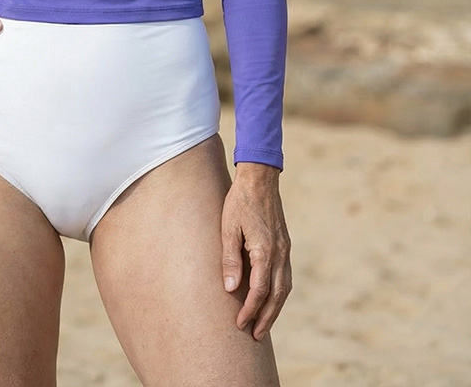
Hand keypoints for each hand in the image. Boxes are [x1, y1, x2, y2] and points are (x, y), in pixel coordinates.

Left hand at [221, 162, 291, 340]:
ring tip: (264, 325)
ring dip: (275, 309)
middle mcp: (279, 253)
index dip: (250, 310)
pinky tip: (271, 300)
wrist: (260, 178)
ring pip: (284, 288)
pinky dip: (279, 293)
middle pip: (276, 295)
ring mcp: (285, 249)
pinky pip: (285, 276)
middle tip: (255, 336)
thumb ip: (230, 258)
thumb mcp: (228, 227)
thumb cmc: (239, 201)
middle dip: (266, 318)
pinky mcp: (284, 245)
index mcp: (265, 249)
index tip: (240, 324)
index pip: (259, 290)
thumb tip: (231, 288)